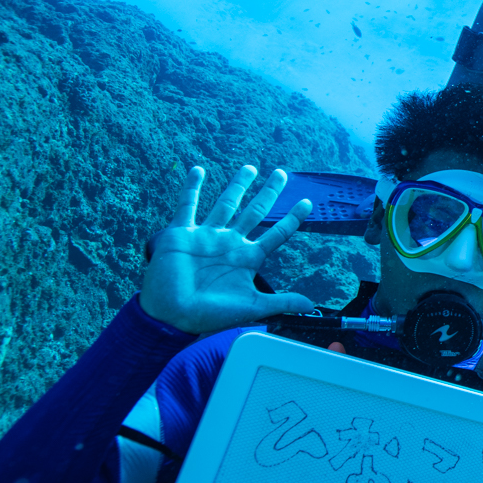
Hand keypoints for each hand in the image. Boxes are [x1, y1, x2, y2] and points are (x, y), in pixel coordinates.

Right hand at [140, 166, 316, 334]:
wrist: (171, 315)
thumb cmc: (209, 315)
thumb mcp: (251, 308)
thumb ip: (281, 303)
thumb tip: (311, 307)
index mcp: (247, 258)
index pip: (276, 234)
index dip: (292, 219)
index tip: (307, 203)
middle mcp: (230, 243)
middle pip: (255, 211)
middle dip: (269, 193)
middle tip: (282, 174)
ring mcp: (207, 236)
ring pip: (226, 203)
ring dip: (238, 185)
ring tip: (250, 167)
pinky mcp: (182, 233)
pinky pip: (188, 206)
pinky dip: (192, 187)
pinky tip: (198, 170)